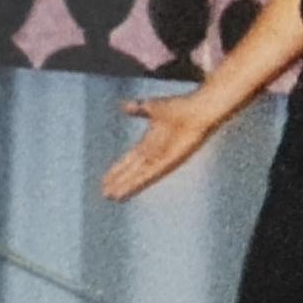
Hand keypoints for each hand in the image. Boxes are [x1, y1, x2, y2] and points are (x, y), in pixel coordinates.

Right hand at [101, 94, 228, 199]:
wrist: (198, 110)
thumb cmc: (181, 107)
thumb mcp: (152, 107)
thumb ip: (137, 109)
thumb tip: (124, 106)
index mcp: (150, 142)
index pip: (130, 159)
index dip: (118, 169)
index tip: (106, 178)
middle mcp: (154, 153)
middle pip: (132, 171)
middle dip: (119, 181)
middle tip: (104, 193)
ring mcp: (161, 159)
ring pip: (138, 176)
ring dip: (125, 186)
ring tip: (111, 196)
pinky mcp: (169, 162)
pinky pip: (149, 175)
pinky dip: (137, 183)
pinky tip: (127, 191)